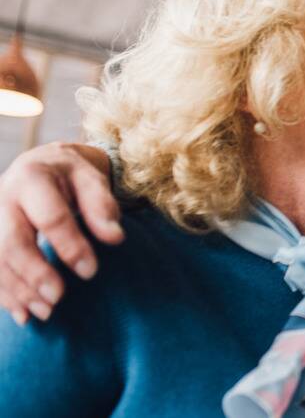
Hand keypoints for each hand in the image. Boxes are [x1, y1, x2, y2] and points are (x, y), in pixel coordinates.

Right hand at [0, 143, 119, 323]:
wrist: (38, 166)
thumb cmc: (71, 177)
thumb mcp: (91, 179)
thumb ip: (102, 207)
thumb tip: (115, 238)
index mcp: (33, 178)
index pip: (51, 218)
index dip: (70, 246)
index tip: (90, 272)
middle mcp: (3, 199)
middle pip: (12, 242)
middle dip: (34, 273)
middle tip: (58, 298)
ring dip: (18, 290)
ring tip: (46, 312)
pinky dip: (4, 295)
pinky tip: (23, 316)